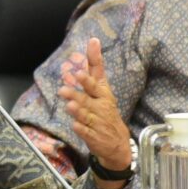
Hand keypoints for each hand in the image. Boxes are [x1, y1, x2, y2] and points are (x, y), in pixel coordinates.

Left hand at [58, 38, 131, 188]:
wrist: (117, 145)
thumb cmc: (104, 112)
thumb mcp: (101, 92)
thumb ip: (91, 72)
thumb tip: (90, 46)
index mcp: (103, 92)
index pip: (98, 73)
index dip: (95, 58)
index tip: (92, 43)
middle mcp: (101, 104)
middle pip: (92, 93)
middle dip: (84, 85)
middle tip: (75, 77)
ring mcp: (98, 121)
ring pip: (86, 113)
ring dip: (78, 108)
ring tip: (70, 104)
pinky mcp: (93, 136)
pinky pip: (85, 131)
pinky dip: (80, 128)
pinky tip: (75, 125)